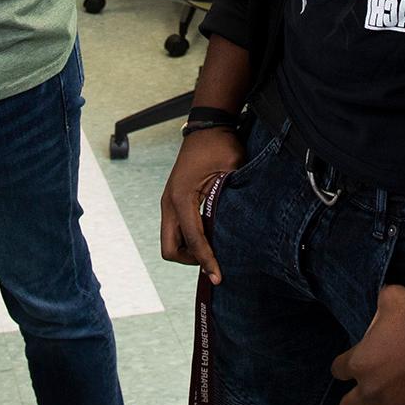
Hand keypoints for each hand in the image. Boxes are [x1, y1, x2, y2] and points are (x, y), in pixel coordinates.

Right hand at [159, 126, 244, 282]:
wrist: (208, 127)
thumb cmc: (220, 146)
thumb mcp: (231, 171)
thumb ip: (229, 201)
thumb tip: (236, 231)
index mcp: (181, 197)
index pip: (193, 240)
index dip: (207, 261)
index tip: (219, 277)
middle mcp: (169, 202)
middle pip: (169, 249)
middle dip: (190, 260)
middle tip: (214, 261)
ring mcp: (168, 202)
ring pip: (171, 241)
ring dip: (189, 251)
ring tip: (215, 247)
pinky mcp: (173, 201)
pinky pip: (176, 230)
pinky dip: (189, 240)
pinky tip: (210, 235)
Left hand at [331, 285, 404, 404]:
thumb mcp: (392, 298)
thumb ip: (380, 306)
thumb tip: (383, 301)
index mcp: (360, 364)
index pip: (337, 371)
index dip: (345, 367)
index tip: (355, 363)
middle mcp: (373, 391)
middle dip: (353, 401)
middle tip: (366, 390)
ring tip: (391, 398)